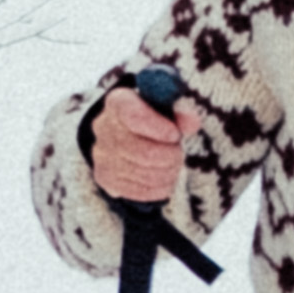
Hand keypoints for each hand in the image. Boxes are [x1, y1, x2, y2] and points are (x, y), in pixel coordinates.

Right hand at [86, 82, 189, 211]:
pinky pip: (137, 190)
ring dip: (167, 173)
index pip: (135, 116)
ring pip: (143, 173)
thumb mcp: (165, 109)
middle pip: (143, 152)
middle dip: (170, 156)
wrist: (128, 135)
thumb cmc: (152, 119)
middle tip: (179, 153)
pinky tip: (166, 180)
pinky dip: (158, 188)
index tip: (175, 135)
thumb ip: (180, 113)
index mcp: (118, 102)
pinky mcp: (105, 178)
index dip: (158, 128)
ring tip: (174, 166)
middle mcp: (104, 127)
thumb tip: (192, 122)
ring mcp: (102, 155)